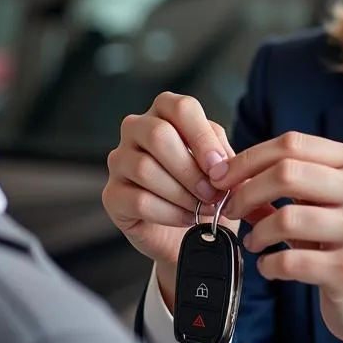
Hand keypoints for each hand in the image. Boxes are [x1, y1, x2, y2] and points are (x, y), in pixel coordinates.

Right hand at [103, 92, 239, 306]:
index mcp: (166, 112)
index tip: (220, 169)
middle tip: (213, 194)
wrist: (187, 234)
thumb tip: (230, 168)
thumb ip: (229, 161)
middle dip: (191, 169)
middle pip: (158, 135)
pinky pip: (137, 199)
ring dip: (182, 193)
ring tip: (203, 209)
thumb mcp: (223, 170)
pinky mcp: (112, 194)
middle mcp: (137, 129)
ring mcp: (119, 160)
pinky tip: (186, 219)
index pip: (181, 108)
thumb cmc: (205, 192)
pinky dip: (168, 212)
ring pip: (144, 168)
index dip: (202, 138)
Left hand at [213, 133, 342, 342]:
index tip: (221, 176)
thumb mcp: (322, 204)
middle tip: (230, 209)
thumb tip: (228, 175)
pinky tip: (268, 266)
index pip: (293, 144)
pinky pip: (290, 260)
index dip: (249, 158)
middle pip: (287, 172)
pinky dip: (268, 264)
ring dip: (257, 232)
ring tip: (253, 242)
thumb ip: (283, 184)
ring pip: (286, 217)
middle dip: (245, 191)